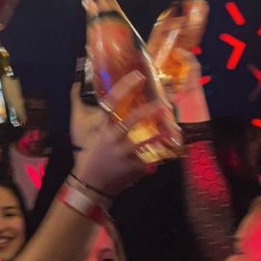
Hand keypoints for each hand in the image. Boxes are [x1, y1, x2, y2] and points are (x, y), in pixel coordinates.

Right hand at [73, 72, 164, 196]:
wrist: (90, 185)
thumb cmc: (92, 158)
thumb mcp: (94, 137)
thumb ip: (105, 124)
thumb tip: (111, 106)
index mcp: (103, 128)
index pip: (112, 102)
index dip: (125, 87)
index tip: (138, 76)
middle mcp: (111, 139)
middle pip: (130, 121)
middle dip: (146, 111)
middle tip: (161, 103)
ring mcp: (121, 154)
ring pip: (142, 142)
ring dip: (157, 135)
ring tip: (170, 129)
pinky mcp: (130, 168)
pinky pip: (146, 161)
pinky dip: (155, 159)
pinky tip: (166, 155)